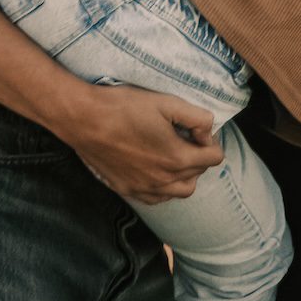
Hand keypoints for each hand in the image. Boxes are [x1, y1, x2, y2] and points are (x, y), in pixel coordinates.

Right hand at [61, 84, 223, 205]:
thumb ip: (197, 117)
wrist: (85, 119)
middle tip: (186, 137)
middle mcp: (163, 180)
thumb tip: (208, 130)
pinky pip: (156, 198)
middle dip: (199, 156)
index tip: (196, 128)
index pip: (214, 158)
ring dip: (184, 175)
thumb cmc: (124, 107)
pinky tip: (156, 169)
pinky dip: (164, 187)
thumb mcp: (166, 102)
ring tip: (173, 153)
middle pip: (198, 175)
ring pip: (180, 191)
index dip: (210, 140)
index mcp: (177, 158)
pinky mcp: (127, 189)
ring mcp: (144, 188)